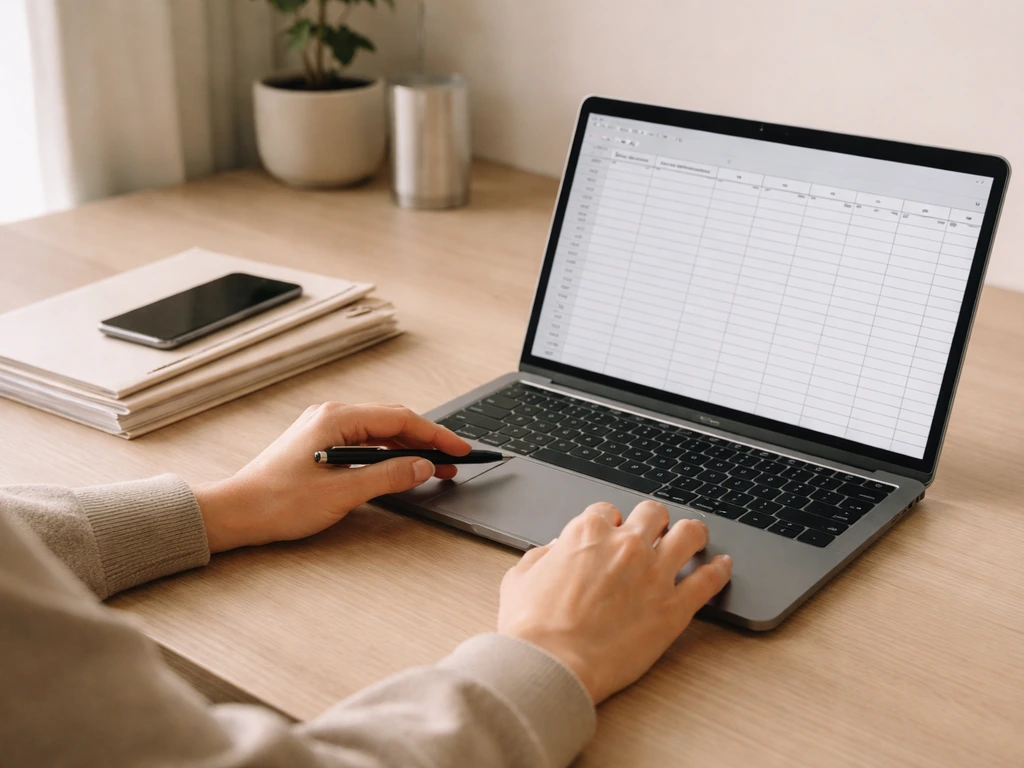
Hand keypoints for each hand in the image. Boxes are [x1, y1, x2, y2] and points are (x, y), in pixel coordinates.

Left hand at [193, 403, 469, 552]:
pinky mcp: (321, 444)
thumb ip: (388, 476)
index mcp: (336, 419)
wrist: (236, 512)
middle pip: (393, 422)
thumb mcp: (342, 493)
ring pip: (380, 432)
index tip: (460, 448)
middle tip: (454, 460)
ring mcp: (325, 428)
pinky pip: (365, 442)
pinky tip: (402, 468)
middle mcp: (331, 416)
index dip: (435, 435)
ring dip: (409, 448)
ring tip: (436, 467)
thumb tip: (423, 465)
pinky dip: (389, 454)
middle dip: (426, 440)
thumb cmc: (278, 502)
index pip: (400, 419)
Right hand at [497, 500, 731, 703]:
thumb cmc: (532, 628)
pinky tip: (723, 566)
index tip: (613, 534)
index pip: (607, 511)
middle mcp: (625, 545)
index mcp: (587, 533)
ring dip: (693, 533)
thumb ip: (541, 556)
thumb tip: (555, 550)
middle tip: (655, 532)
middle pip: (653, 514)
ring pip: (689, 534)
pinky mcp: (674, 607)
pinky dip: (719, 570)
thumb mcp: (519, 579)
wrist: (551, 664)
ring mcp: (654, 573)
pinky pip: (709, 579)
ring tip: (697, 538)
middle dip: (653, 521)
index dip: (610, 523)